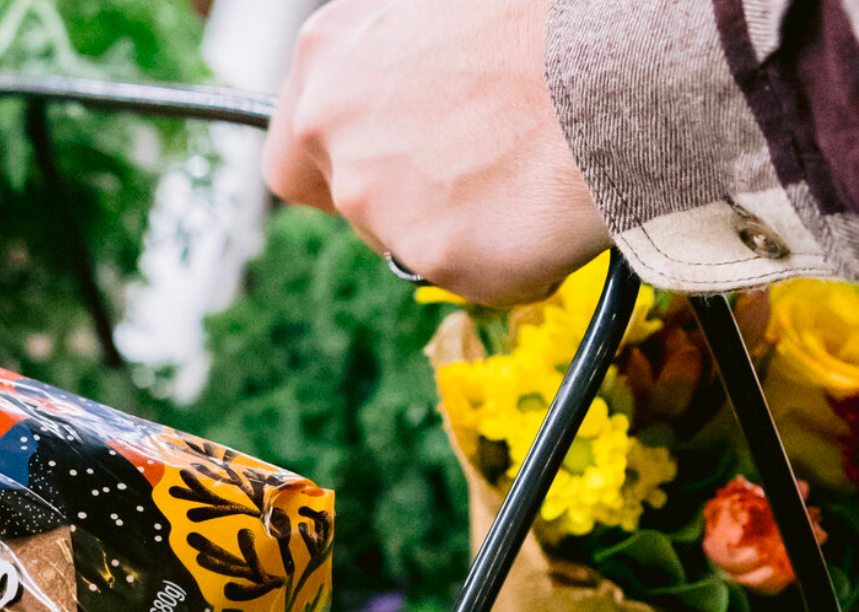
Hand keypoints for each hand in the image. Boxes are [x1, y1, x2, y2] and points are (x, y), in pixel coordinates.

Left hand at [262, 0, 610, 305]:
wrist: (630, 63)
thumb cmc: (552, 24)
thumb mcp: (444, 13)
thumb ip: (396, 63)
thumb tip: (406, 95)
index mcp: (328, 55)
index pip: (293, 146)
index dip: (334, 163)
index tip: (370, 167)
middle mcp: (332, 126)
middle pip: (343, 200)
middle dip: (398, 197)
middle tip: (472, 170)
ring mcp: (375, 197)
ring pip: (405, 240)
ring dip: (459, 222)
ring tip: (526, 169)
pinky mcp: (434, 256)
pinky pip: (468, 273)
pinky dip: (509, 254)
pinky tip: (546, 204)